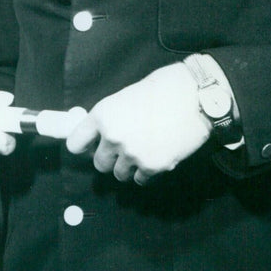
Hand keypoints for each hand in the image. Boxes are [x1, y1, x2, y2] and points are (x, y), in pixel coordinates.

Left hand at [66, 63, 210, 184]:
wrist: (195, 97)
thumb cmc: (163, 90)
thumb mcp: (126, 97)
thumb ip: (110, 118)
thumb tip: (100, 135)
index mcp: (102, 115)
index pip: (75, 143)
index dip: (84, 146)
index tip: (90, 147)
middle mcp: (112, 136)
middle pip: (99, 164)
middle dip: (110, 158)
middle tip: (124, 148)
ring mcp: (132, 154)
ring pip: (119, 175)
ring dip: (129, 167)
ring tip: (144, 150)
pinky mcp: (153, 167)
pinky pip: (141, 180)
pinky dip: (147, 172)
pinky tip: (156, 155)